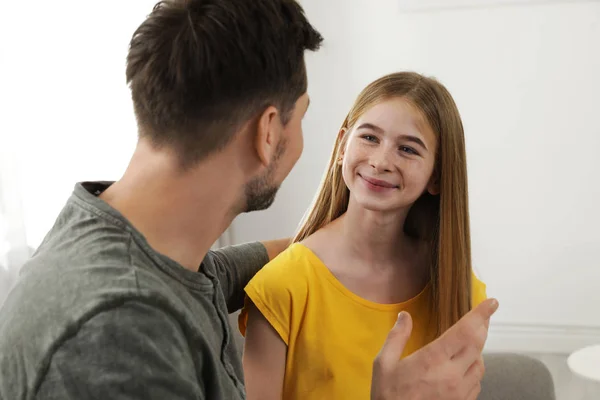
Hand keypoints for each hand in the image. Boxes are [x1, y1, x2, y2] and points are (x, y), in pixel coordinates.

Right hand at [371, 298, 498, 399]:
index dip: (480, 315)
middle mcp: (452, 375)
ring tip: (471, 341)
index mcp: (433, 359)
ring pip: (480, 365)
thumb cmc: (388, 395)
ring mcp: (459, 392)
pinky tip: (465, 366)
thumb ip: (396, 337)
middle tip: (485, 315)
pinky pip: (477, 382)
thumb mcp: (383, 363)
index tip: (491, 303)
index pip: (465, 331)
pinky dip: (475, 369)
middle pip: (478, 345)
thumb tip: (404, 316)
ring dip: (479, 350)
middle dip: (483, 327)